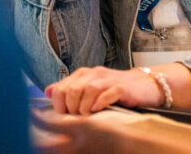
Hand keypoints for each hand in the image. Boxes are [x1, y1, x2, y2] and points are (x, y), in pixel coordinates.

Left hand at [44, 66, 162, 115]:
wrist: (142, 85)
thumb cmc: (113, 89)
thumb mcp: (88, 88)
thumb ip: (69, 89)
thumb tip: (48, 91)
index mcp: (83, 74)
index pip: (62, 87)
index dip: (59, 103)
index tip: (64, 114)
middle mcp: (94, 73)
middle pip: (73, 89)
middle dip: (71, 107)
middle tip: (76, 117)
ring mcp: (108, 79)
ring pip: (89, 90)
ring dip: (84, 106)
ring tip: (86, 115)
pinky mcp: (122, 87)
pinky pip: (108, 93)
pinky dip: (101, 102)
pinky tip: (98, 109)